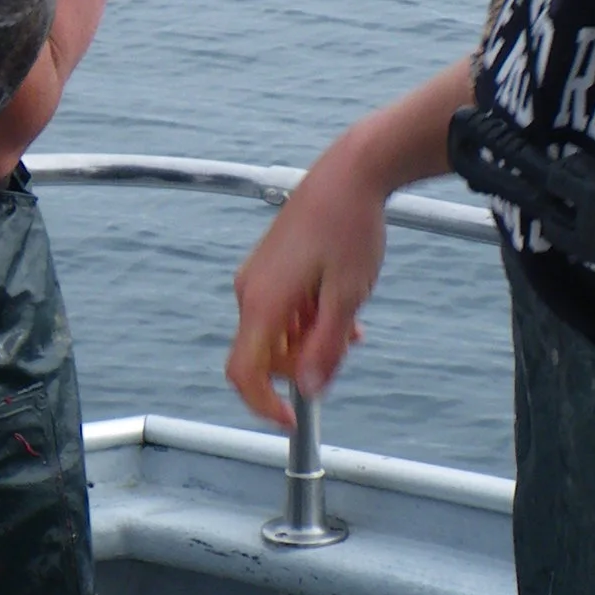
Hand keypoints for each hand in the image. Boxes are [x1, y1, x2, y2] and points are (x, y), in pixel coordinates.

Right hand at [227, 147, 389, 425]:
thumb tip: (309, 390)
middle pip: (264, 357)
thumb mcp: (347, 296)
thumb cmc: (350, 228)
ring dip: (309, 341)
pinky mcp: (269, 268)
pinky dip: (306, 320)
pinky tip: (339, 305)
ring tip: (350, 321)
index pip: (244, 374)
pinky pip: (280, 311)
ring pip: (276, 334)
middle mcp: (250, 291)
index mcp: (263, 302)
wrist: (348, 174)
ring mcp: (257, 278)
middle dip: (301, 365)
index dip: (264, 405)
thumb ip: (325, 347)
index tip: (293, 420)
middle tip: (345, 346)